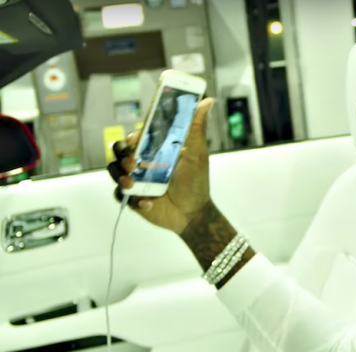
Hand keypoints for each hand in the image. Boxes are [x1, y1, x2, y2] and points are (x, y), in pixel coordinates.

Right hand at [108, 98, 214, 234]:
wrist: (194, 213)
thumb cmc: (196, 181)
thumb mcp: (198, 154)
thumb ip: (197, 128)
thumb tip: (207, 101)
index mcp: (154, 149)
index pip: (136, 136)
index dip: (133, 136)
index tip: (136, 138)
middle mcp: (142, 163)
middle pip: (119, 151)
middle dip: (121, 155)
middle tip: (132, 163)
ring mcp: (135, 180)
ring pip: (114, 171)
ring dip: (120, 176)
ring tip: (131, 184)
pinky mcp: (133, 198)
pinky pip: (121, 196)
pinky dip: (132, 199)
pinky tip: (148, 203)